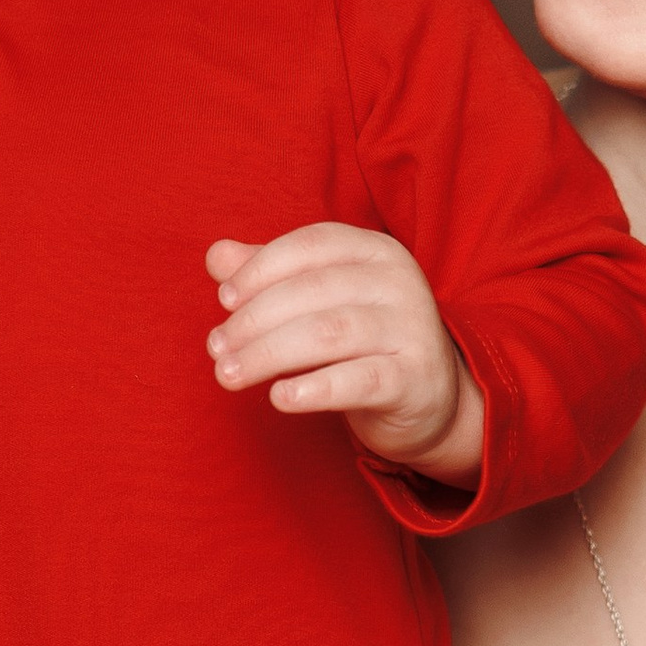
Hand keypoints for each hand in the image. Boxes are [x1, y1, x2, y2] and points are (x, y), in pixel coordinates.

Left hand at [205, 224, 485, 486]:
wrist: (430, 401)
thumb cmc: (364, 342)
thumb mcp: (319, 301)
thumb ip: (270, 274)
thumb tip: (216, 256)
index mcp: (375, 251)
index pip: (310, 245)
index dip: (261, 268)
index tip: (224, 300)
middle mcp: (399, 282)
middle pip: (312, 291)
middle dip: (254, 320)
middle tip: (216, 349)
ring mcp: (412, 330)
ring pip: (329, 334)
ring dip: (268, 354)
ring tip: (229, 375)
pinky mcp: (414, 380)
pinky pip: (358, 381)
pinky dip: (313, 388)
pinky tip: (278, 397)